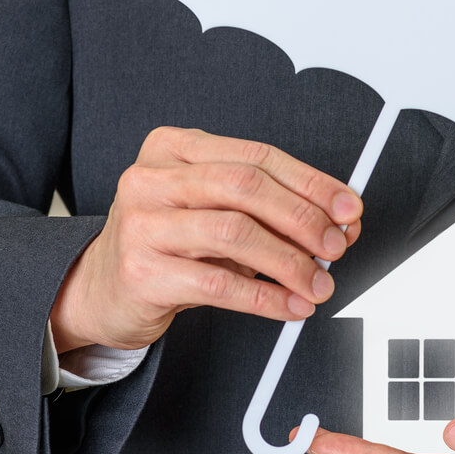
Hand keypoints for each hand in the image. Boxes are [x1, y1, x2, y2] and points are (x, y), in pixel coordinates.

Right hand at [50, 126, 361, 352]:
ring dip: (290, 262)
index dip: (312, 183)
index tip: (348, 209)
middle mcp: (153, 177)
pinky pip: (219, 283)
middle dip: (304, 219)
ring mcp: (142, 222)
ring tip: (317, 283)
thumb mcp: (220, 214)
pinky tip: (289, 305)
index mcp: (175, 147)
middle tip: (336, 247)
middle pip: (247, 187)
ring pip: (235, 232)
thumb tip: (342, 224)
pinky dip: (265, 298)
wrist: (105, 289)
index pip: (258, 156)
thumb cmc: (172, 245)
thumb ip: (275, 211)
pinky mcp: (141, 271)